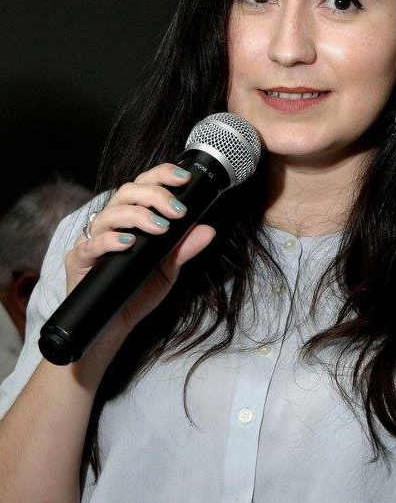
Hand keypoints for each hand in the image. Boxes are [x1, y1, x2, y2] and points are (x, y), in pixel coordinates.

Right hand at [65, 163, 215, 342]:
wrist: (114, 326)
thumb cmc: (138, 292)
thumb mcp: (168, 269)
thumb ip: (184, 248)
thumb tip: (208, 229)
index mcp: (130, 218)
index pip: (143, 185)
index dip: (161, 175)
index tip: (184, 178)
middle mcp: (110, 223)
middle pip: (126, 192)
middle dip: (154, 195)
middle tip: (177, 211)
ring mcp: (92, 240)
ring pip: (109, 213)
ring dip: (137, 216)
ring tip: (160, 227)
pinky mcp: (79, 261)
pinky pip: (91, 244)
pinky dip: (110, 240)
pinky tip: (128, 243)